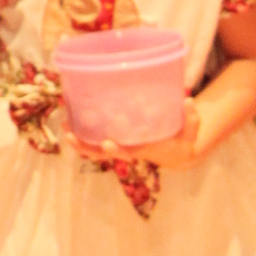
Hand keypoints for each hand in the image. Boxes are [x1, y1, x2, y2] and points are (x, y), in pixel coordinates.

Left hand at [69, 101, 205, 168]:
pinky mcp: (118, 140)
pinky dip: (83, 133)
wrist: (177, 155)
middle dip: (85, 146)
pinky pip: (97, 140)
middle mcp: (127, 150)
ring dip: (78, 140)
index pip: (126, 153)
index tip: (107, 143)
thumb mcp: (190, 133)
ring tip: (64, 126)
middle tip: (70, 135)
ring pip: (94, 149)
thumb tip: (189, 100)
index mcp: (142, 150)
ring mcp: (120, 147)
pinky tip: (72, 119)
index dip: (115, 150)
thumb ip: (191, 118)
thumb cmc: (182, 142)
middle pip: (101, 154)